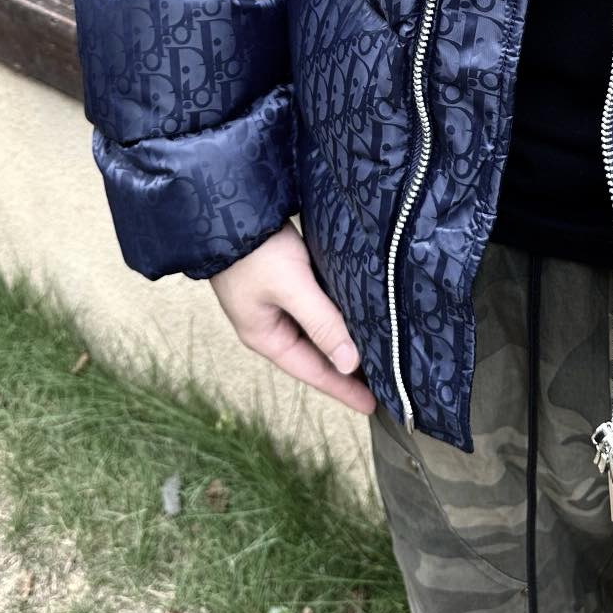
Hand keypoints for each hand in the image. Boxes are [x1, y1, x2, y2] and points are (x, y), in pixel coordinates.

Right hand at [210, 222, 375, 414]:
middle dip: (346, 369)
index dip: (344, 388)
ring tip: (375, 354)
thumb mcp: (291, 288)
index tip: (373, 405)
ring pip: (317, 332)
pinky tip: (356, 318)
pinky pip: (317, 309)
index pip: (313, 372)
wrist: (228, 206)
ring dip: (342, 343)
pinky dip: (336, 317)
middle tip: (383, 382)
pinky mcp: (286, 281)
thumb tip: (351, 363)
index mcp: (266, 336)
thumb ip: (321, 323)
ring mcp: (277, 304)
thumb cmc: (256, 252)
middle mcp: (272, 325)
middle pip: (316, 355)